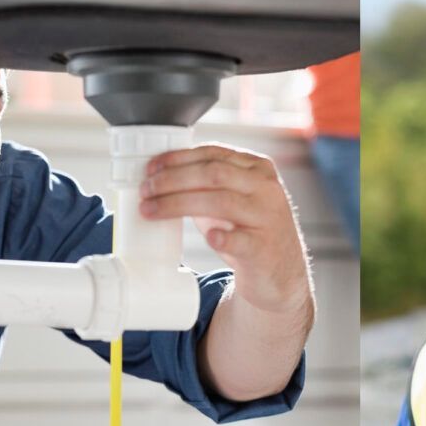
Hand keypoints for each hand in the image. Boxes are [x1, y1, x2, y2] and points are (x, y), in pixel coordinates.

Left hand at [140, 144, 311, 315]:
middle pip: (213, 174)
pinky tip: (208, 238)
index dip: (178, 159)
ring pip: (220, 202)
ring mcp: (267, 218)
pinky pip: (239, 241)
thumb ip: (207, 184)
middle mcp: (266, 189)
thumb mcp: (233, 198)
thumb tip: (158, 178)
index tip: (151, 168)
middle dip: (172, 180)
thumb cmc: (249, 230)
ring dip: (178, 204)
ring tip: (152, 211)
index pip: (214, 154)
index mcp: (258, 168)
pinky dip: (220, 237)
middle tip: (145, 190)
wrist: (279, 271)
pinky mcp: (264, 249)